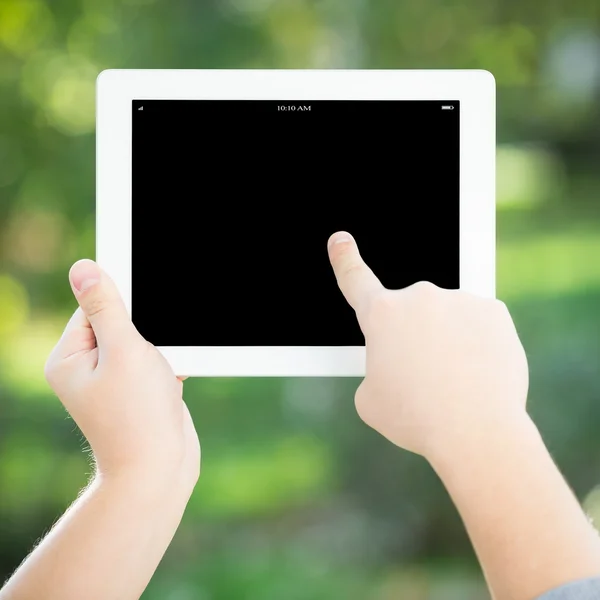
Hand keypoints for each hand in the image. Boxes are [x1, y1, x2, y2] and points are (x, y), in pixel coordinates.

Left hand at [45, 259, 199, 484]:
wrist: (160, 471)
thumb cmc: (139, 414)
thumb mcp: (123, 351)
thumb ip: (106, 308)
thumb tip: (83, 268)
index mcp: (69, 358)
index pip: (92, 307)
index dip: (122, 303)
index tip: (141, 322)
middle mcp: (86, 368)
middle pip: (119, 321)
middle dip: (145, 330)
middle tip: (152, 355)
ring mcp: (111, 380)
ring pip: (140, 341)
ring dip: (158, 349)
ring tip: (158, 376)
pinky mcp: (135, 389)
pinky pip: (152, 359)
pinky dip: (166, 363)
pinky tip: (167, 383)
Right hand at [327, 232, 528, 461]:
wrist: (475, 431)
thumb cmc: (415, 417)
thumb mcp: (370, 399)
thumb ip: (376, 368)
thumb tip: (395, 363)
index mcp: (381, 314)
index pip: (355, 278)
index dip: (345, 258)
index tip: (341, 240)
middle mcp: (418, 297)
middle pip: (409, 311)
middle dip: (412, 335)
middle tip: (422, 373)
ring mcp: (458, 300)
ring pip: (446, 317)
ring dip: (446, 339)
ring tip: (453, 379)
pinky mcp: (493, 310)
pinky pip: (477, 322)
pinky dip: (475, 342)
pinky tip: (476, 371)